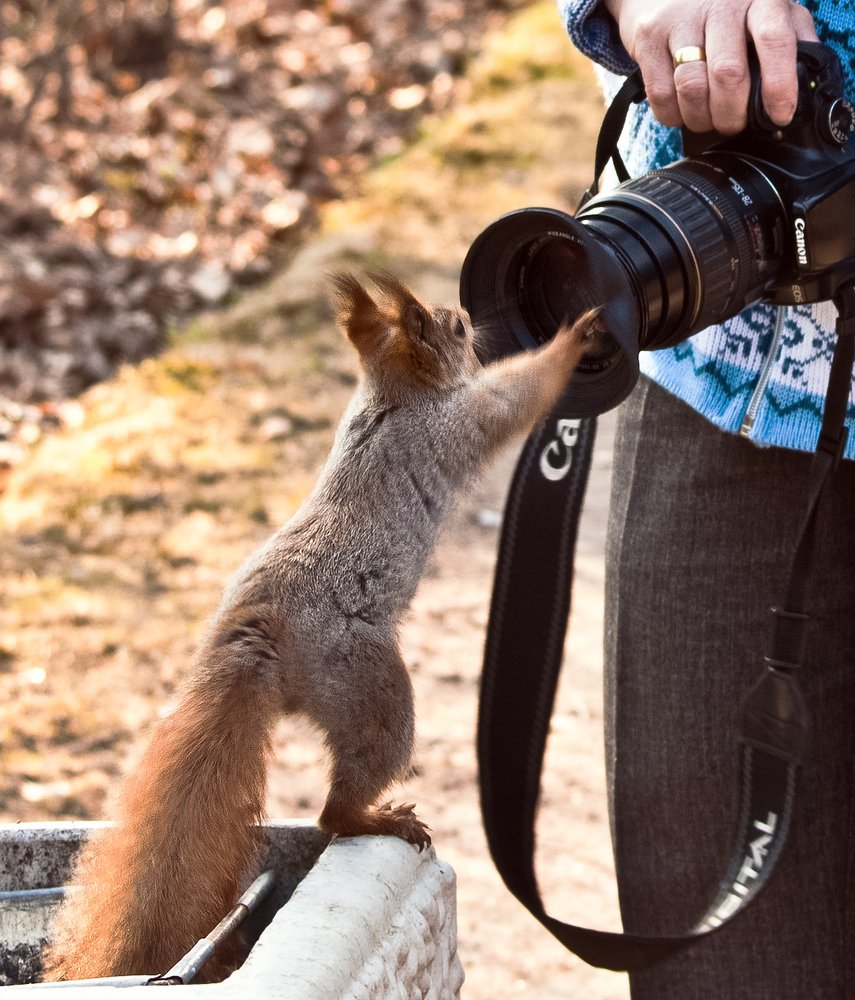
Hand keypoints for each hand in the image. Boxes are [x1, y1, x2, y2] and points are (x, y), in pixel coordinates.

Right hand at [603, 0, 819, 133]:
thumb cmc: (721, 7)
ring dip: (701, 118)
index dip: (780, 84)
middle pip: (728, 74)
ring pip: (692, 88)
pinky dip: (672, 115)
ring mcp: (681, 20)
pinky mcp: (649, 37)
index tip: (780, 114)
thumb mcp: (764, 10)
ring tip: (706, 119)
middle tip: (732, 123)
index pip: (775, 40)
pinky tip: (681, 110)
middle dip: (732, 114)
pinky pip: (661, 93)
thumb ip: (790, 37)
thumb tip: (807, 80)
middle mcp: (720, 4)